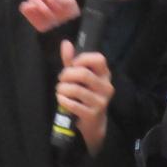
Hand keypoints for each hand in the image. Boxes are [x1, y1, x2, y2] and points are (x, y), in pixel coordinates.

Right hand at [19, 0, 79, 32]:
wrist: (64, 29)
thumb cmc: (68, 15)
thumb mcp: (69, 2)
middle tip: (54, 5)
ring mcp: (36, 3)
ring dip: (39, 3)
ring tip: (48, 12)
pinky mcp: (29, 12)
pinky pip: (24, 6)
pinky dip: (28, 6)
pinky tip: (35, 10)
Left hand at [56, 40, 113, 155]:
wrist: (92, 123)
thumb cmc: (84, 95)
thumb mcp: (78, 77)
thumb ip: (71, 61)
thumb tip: (66, 43)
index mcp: (105, 74)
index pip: (99, 59)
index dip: (82, 59)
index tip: (72, 64)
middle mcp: (106, 87)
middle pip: (84, 74)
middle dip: (67, 75)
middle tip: (61, 79)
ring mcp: (101, 101)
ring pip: (76, 90)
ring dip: (62, 89)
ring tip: (60, 90)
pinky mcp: (93, 114)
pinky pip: (73, 104)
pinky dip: (63, 100)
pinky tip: (61, 99)